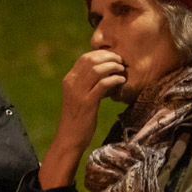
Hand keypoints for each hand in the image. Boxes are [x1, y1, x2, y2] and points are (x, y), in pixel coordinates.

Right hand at [40, 50, 125, 188]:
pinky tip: (121, 81)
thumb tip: (104, 73)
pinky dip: (114, 79)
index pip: (85, 58)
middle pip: (91, 60)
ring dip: (113, 67)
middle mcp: (72, 83)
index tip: (113, 57)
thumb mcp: (79, 96)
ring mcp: (78, 93)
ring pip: (97, 70)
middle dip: (109, 57)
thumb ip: (87, 83)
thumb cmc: (78, 118)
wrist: (70, 138)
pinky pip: (103, 85)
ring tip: (122, 70)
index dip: (101, 54)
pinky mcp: (87, 103)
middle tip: (121, 61)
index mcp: (69, 79)